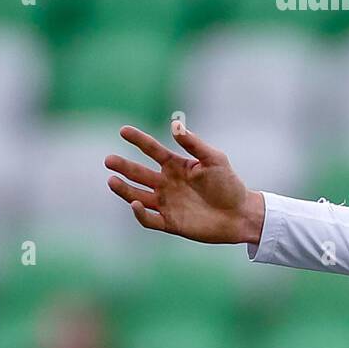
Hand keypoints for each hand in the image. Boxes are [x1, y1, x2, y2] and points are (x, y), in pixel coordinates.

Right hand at [105, 121, 265, 244]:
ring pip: (138, 195)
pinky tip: (135, 204)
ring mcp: (167, 203)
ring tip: (111, 180)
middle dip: (124, 166)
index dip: (138, 140)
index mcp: (176, 166)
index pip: (152, 150)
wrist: (239, 214)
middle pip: (139, 173)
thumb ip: (193, 143)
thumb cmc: (229, 184)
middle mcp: (167, 183)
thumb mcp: (213, 158)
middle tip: (109, 160)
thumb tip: (174, 124)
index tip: (123, 130)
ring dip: (124, 189)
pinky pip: (149, 219)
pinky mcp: (170, 223)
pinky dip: (140, 213)